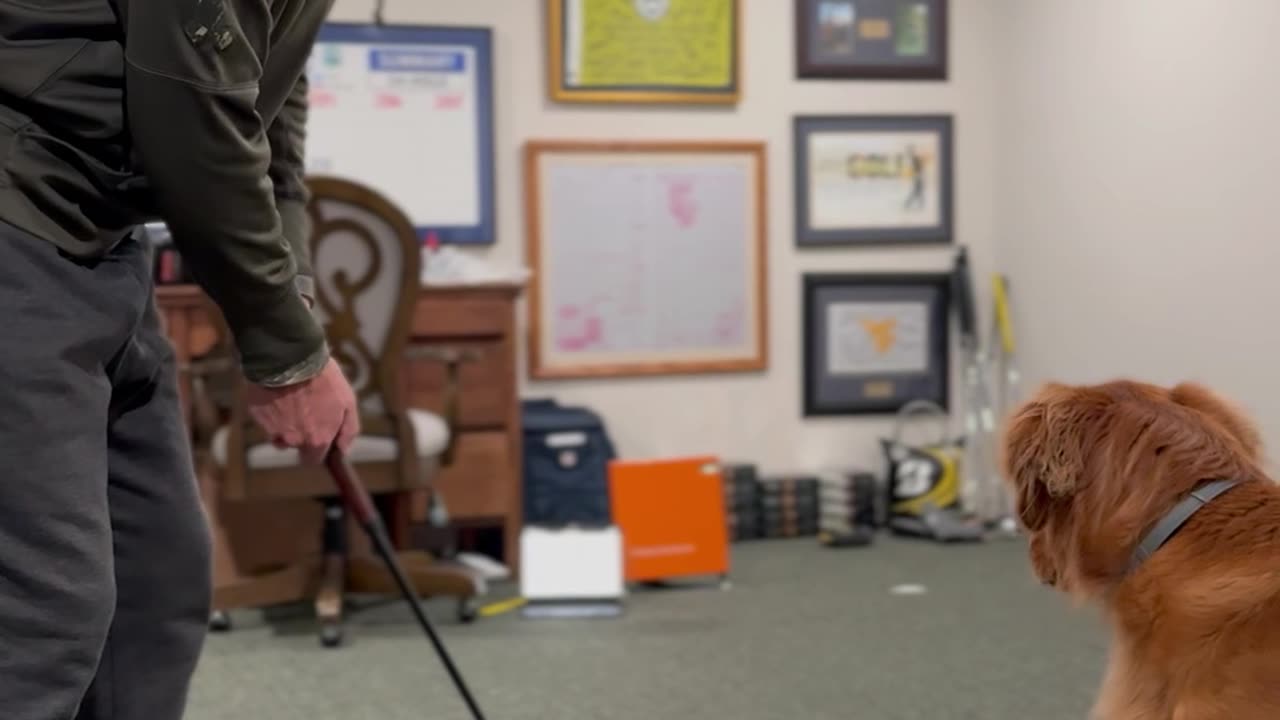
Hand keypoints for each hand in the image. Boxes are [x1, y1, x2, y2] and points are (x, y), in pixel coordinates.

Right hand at [245, 358, 359, 464]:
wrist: (290, 357)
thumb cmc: (323, 379)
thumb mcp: (348, 402)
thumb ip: (348, 431)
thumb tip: (343, 450)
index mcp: (316, 439)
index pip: (313, 459)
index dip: (317, 449)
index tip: (320, 437)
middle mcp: (293, 440)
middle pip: (295, 447)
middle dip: (301, 436)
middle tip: (306, 411)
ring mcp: (272, 428)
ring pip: (278, 433)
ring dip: (284, 423)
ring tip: (291, 399)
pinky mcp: (256, 414)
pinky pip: (265, 418)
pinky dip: (272, 410)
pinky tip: (279, 393)